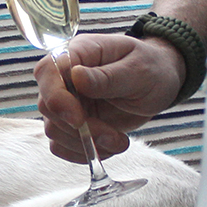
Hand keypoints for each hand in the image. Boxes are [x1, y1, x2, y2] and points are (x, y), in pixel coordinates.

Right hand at [34, 33, 184, 162]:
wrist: (159, 83)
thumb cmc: (151, 68)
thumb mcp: (139, 70)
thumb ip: (107, 76)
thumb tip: (76, 76)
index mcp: (78, 53)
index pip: (47, 72)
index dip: (56, 98)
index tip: (78, 120)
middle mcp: (65, 77)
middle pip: (48, 106)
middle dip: (79, 129)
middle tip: (113, 136)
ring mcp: (66, 101)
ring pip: (54, 130)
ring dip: (85, 144)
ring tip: (118, 141)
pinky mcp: (71, 123)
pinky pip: (62, 145)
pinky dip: (82, 153)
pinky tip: (107, 146)